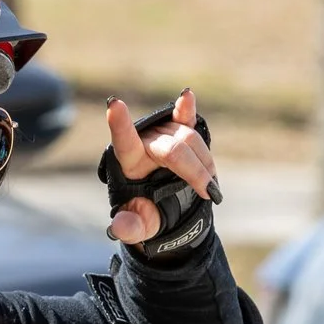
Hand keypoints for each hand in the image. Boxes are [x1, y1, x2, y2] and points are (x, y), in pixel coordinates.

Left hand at [104, 88, 216, 244]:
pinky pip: (183, 117)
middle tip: (208, 193)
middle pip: (173, 148)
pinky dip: (186, 108)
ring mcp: (162, 134)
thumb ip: (129, 227)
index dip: (120, 124)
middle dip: (194, 171)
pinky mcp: (178, 130)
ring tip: (209, 185)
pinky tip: (186, 95)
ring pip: (188, 139)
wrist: (164, 205)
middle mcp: (144, 142)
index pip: (124, 141)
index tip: (114, 104)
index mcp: (128, 162)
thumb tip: (118, 228)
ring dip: (204, 163)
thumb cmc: (145, 212)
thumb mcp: (138, 225)